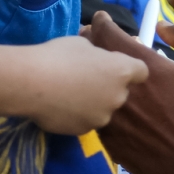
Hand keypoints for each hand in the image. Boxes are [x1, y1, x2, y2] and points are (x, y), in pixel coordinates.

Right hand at [0, 36, 147, 133]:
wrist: (32, 83)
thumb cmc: (58, 55)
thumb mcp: (80, 42)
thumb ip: (95, 50)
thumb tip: (95, 52)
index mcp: (121, 70)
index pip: (141, 71)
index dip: (131, 68)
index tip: (115, 65)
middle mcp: (118, 96)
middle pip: (120, 92)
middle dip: (108, 86)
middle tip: (86, 78)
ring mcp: (102, 117)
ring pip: (103, 109)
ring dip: (93, 102)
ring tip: (68, 94)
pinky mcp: (84, 131)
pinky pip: (85, 120)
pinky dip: (77, 114)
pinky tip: (59, 106)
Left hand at [85, 13, 173, 173]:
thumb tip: (162, 27)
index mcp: (149, 70)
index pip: (108, 34)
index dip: (102, 22)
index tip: (102, 20)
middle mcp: (124, 93)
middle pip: (92, 59)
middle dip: (92, 45)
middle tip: (98, 43)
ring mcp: (115, 121)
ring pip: (91, 89)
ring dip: (95, 78)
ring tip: (105, 75)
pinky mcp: (112, 144)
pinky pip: (98, 116)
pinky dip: (100, 106)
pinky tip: (115, 107)